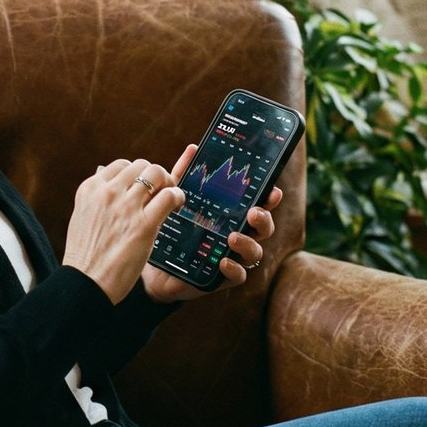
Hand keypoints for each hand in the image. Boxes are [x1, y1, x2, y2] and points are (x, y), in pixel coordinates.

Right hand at [62, 157, 185, 303]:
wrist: (85, 282)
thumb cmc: (86, 255)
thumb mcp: (83, 216)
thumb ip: (97, 197)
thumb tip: (107, 175)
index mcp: (90, 189)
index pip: (121, 165)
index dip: (137, 175)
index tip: (143, 188)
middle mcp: (107, 192)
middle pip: (141, 165)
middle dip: (154, 176)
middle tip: (160, 191)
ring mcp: (126, 207)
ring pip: (157, 174)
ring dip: (168, 183)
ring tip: (170, 197)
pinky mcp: (144, 224)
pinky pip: (169, 196)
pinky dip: (177, 197)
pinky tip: (177, 206)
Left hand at [142, 144, 283, 303]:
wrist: (154, 265)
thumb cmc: (173, 229)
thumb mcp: (178, 201)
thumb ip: (185, 176)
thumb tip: (193, 148)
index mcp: (232, 216)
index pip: (258, 204)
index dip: (270, 198)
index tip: (273, 190)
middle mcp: (237, 235)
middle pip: (264, 228)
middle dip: (264, 219)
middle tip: (253, 213)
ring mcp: (232, 257)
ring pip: (255, 252)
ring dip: (249, 243)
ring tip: (233, 236)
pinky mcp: (221, 278)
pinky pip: (238, 276)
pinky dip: (234, 269)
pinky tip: (223, 261)